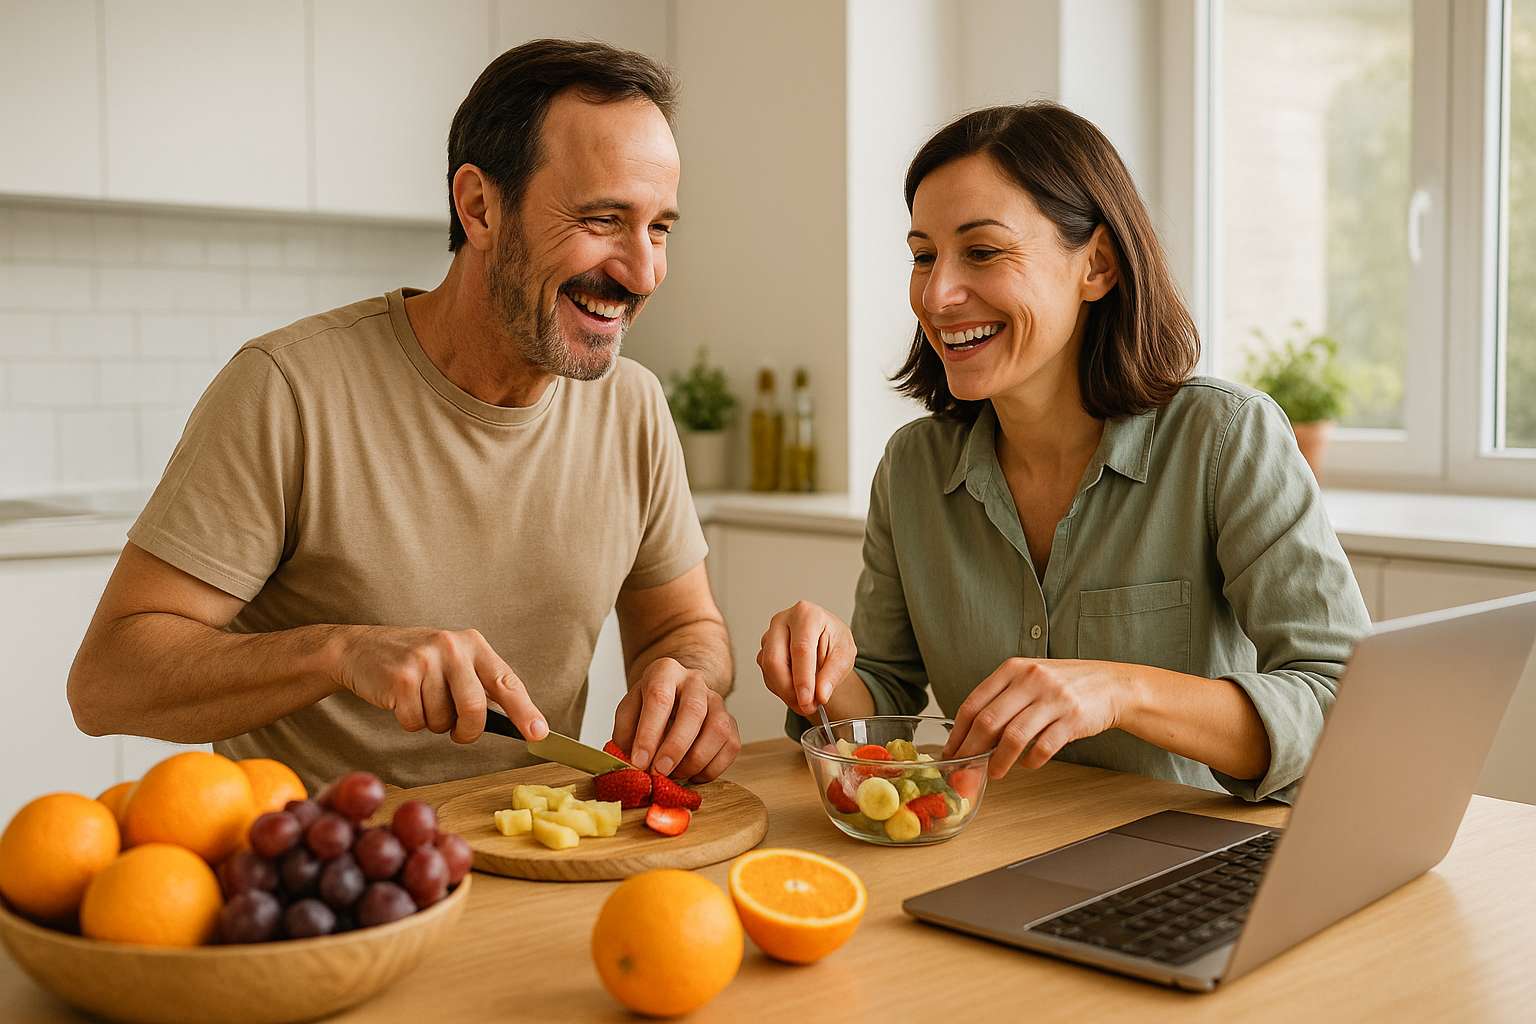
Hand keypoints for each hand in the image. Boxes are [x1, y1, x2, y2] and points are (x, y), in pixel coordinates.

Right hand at [335, 626, 547, 744]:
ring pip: (443, 720)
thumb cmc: (415, 663)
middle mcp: (452, 647)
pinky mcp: (400, 678)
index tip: (539, 734)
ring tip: (420, 699)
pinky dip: (410, 722)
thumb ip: (480, 686)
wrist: (360, 649)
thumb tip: (516, 722)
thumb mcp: (453, 662)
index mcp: (473, 644)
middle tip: (459, 732)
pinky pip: (416, 722)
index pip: (506, 682)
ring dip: (433, 723)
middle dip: (468, 731)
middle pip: (476, 708)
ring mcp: (425, 661)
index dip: (525, 711)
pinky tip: (401, 700)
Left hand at [612, 658, 740, 781]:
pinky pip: (730, 747)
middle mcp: (695, 682)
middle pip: (694, 711)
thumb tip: (631, 762)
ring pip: (718, 730)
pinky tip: (692, 774)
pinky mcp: (731, 722)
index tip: (640, 761)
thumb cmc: (651, 704)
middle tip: (660, 771)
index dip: (649, 733)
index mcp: (665, 672)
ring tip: (675, 773)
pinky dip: (712, 768)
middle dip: (676, 747)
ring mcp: (717, 701)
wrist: (677, 694)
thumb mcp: (629, 709)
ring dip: (695, 760)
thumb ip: (625, 733)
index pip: (659, 698)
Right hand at [756, 601, 856, 716]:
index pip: (801, 649)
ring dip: (786, 692)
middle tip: (806, 707)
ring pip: (768, 670)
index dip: (803, 678)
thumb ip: (833, 674)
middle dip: (789, 689)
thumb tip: (820, 695)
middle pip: (775, 660)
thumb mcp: (845, 655)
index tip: (808, 700)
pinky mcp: (763, 650)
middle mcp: (783, 621)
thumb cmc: (834, 642)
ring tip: (806, 702)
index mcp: (806, 614)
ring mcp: (769, 635)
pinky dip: (781, 690)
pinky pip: (766, 675)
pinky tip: (797, 691)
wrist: (824, 642)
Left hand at [942, 658, 1127, 777]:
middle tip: (965, 769)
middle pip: (988, 721)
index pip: (973, 703)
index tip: (951, 752)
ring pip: (1013, 737)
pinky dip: (1031, 760)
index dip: (958, 733)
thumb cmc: (1064, 684)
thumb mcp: (1029, 677)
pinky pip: (1043, 747)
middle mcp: (1031, 679)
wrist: (1111, 684)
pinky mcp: (1073, 718)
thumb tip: (970, 733)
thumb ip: (1002, 697)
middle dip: (972, 750)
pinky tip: (1027, 764)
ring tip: (995, 773)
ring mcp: (1053, 698)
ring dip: (999, 761)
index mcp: (1013, 668)